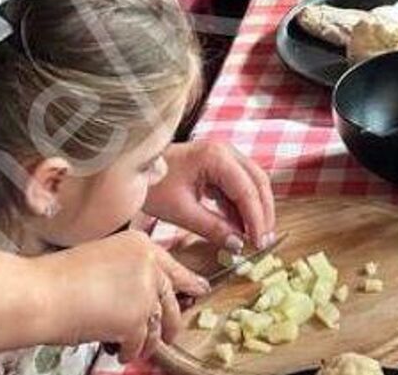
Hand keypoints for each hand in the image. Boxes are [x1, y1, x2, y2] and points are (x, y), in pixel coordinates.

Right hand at [39, 229, 207, 357]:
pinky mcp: (136, 319)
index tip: (199, 288)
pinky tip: (118, 351)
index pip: (172, 266)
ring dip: (147, 340)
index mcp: (140, 245)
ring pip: (157, 324)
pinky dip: (128, 351)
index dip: (187, 281)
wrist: (41, 294)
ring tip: (134, 347)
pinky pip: (140, 342)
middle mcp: (148, 265)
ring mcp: (144, 293)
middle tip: (172, 331)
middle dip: (172, 319)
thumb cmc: (59, 279)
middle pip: (172, 297)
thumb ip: (129, 270)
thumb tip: (144, 293)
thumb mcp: (103, 259)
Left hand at [143, 137, 275, 249]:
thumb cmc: (153, 185)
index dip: (256, 218)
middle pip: (257, 182)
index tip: (259, 243)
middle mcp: (226, 151)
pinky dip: (241, 207)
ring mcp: (223, 156)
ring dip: (255, 210)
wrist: (134, 170)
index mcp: (216, 156)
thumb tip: (238, 245)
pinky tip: (240, 227)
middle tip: (263, 241)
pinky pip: (238, 186)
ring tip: (254, 238)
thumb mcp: (181, 211)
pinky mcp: (218, 165)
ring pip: (252, 183)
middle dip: (262, 213)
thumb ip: (213, 228)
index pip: (247, 190)